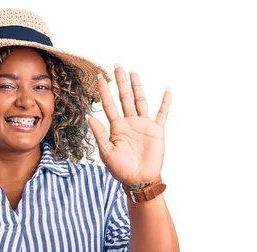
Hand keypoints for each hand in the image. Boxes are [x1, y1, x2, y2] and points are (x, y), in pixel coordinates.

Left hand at [87, 64, 171, 186]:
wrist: (138, 179)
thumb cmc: (120, 169)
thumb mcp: (106, 152)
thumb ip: (99, 133)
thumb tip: (89, 116)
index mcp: (116, 127)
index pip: (109, 104)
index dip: (104, 91)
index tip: (100, 77)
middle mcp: (129, 122)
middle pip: (124, 97)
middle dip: (121, 82)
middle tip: (117, 66)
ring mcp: (143, 125)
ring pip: (140, 101)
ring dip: (137, 87)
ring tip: (133, 72)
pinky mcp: (156, 130)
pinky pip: (162, 114)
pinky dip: (165, 102)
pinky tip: (167, 90)